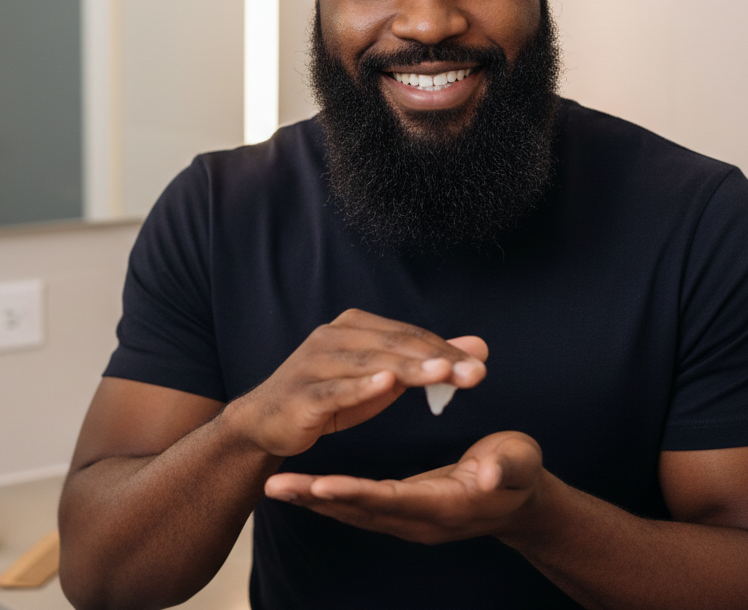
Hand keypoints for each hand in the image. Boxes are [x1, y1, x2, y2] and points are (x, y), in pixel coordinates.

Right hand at [224, 309, 487, 457]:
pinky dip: (361, 385)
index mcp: (353, 327)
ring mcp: (315, 363)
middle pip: (394, 344)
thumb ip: (425, 362)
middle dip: (437, 358)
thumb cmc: (329, 396)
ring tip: (443, 372)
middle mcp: (333, 337)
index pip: (408, 335)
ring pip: (370, 363)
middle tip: (475, 373)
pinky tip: (386, 384)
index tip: (481, 366)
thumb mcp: (382, 379)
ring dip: (409, 368)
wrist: (266, 421)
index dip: (446, 349)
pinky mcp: (304, 393)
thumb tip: (478, 348)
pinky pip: (336, 389)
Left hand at [263, 431, 545, 543]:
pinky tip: (302, 489)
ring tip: (275, 487)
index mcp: (445, 504)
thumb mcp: (519, 462)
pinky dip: (329, 499)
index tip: (320, 485)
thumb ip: (503, 468)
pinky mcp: (401, 511)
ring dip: (314, 501)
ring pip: (354, 512)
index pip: (392, 499)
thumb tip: (487, 476)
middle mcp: (420, 518)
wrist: (519, 498)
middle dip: (317, 499)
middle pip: (361, 511)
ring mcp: (409, 519)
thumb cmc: (519, 472)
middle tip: (276, 486)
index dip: (356, 493)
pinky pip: (358, 508)